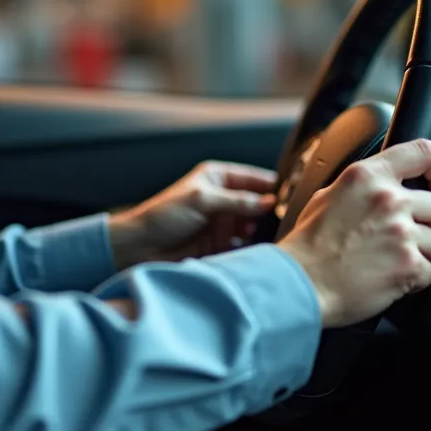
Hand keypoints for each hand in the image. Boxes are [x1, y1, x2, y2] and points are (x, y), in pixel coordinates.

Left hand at [108, 161, 277, 268]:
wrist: (139, 247)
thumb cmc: (163, 216)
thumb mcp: (201, 200)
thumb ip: (236, 201)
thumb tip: (268, 202)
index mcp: (217, 178)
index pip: (253, 178)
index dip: (271, 185)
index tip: (291, 195)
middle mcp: (223, 200)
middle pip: (257, 203)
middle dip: (271, 211)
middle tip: (289, 219)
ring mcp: (223, 223)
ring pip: (253, 226)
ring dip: (264, 231)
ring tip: (279, 237)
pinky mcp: (220, 245)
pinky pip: (244, 246)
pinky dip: (253, 249)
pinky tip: (264, 252)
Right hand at [277, 139, 430, 327]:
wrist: (300, 283)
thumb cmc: (308, 245)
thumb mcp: (329, 195)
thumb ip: (363, 186)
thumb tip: (383, 185)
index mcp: (367, 176)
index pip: (424, 153)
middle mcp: (388, 200)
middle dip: (427, 223)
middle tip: (402, 235)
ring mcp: (401, 233)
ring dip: (419, 253)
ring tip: (388, 259)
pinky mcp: (408, 265)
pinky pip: (430, 272)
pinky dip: (413, 279)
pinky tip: (388, 277)